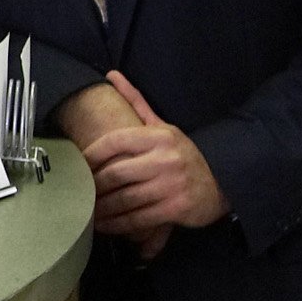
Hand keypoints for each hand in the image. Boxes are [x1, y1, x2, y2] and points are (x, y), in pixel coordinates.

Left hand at [85, 71, 227, 256]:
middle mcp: (165, 159)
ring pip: (123, 199)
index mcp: (158, 136)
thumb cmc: (183, 154)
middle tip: (78, 193)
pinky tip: (105, 225)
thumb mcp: (162, 126)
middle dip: (92, 187)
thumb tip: (111, 75)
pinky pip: (138, 218)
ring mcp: (171, 184)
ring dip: (101, 209)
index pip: (114, 142)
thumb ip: (135, 102)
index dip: (90, 156)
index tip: (77, 166)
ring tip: (88, 212)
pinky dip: (118, 224)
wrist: (224, 180)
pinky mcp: (176, 207)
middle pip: (114, 174)